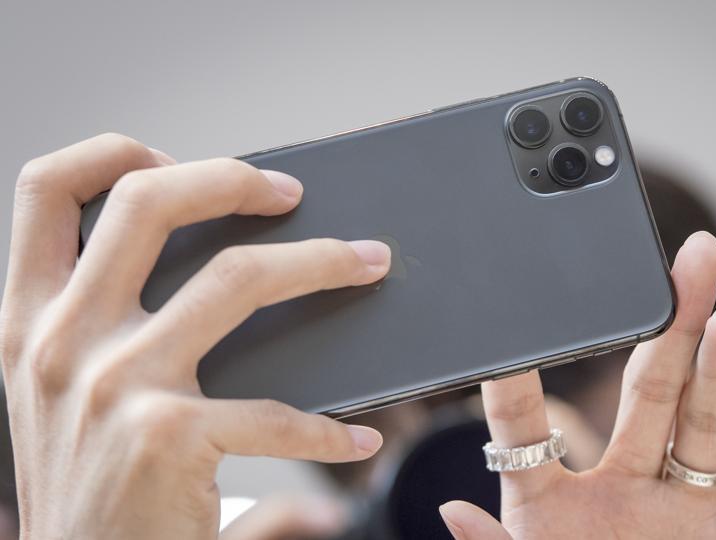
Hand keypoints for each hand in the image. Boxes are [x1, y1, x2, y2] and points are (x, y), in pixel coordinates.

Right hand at [0, 134, 390, 538]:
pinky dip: (328, 429)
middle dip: (233, 178)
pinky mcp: (169, 436)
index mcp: (29, 320)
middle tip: (291, 192)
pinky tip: (356, 439)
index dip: (113, 153)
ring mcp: (114, 384)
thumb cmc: (88, 481)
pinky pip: (279, 412)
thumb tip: (230, 261)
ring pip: (238, 277)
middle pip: (149, 202)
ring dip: (323, 262)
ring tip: (368, 264)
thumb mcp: (65, 392)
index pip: (45, 191)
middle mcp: (62, 340)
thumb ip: (108, 321)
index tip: (173, 158)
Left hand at [439, 232, 715, 538]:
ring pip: (703, 428)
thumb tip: (448, 510)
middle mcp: (621, 492)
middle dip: (664, 327)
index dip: (519, 373)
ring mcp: (681, 513)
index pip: (527, 428)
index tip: (518, 311)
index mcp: (550, 506)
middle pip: (643, 396)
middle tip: (679, 262)